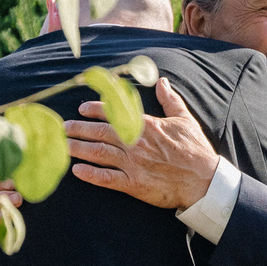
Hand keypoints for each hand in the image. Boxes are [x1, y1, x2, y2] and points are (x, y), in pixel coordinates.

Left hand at [66, 80, 220, 210]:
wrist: (204, 180)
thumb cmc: (195, 150)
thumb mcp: (184, 119)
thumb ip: (170, 99)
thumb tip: (162, 81)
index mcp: (146, 126)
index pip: (114, 113)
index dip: (95, 110)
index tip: (81, 108)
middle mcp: (135, 143)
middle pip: (100, 132)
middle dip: (79, 129)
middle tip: (63, 127)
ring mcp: (133, 164)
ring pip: (99, 153)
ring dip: (79, 148)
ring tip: (62, 145)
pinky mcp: (134, 184)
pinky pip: (107, 179)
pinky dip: (91, 175)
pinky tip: (77, 171)